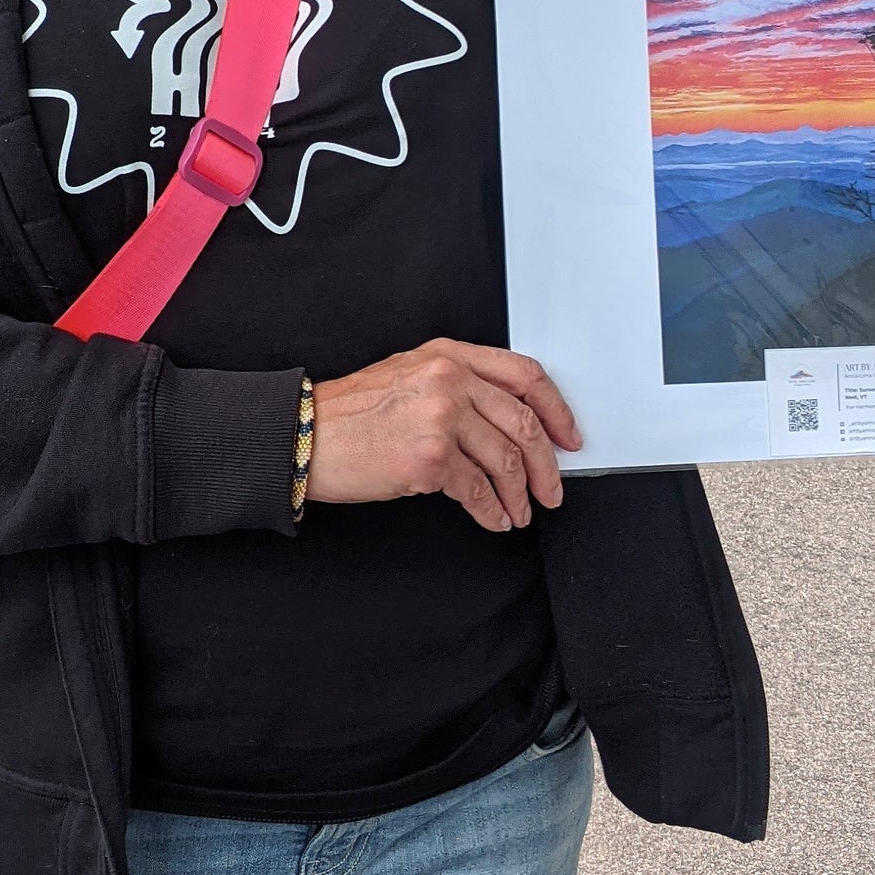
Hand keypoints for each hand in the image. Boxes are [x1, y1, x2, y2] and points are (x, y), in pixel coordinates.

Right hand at [307, 339, 581, 532]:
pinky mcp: (431, 458)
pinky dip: (492, 511)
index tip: (567, 436)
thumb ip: (459, 384)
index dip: (555, 409)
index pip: (525, 375)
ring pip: (506, 460)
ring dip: (520, 495)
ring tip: (519, 511)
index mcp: (449, 355)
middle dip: (546, 465)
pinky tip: (494, 518)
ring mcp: (442, 418)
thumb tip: (508, 421)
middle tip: (552, 489)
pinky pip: (478, 491)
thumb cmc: (352, 412)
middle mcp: (450, 380)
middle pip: (523, 423)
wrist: (307, 435)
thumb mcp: (410, 374)